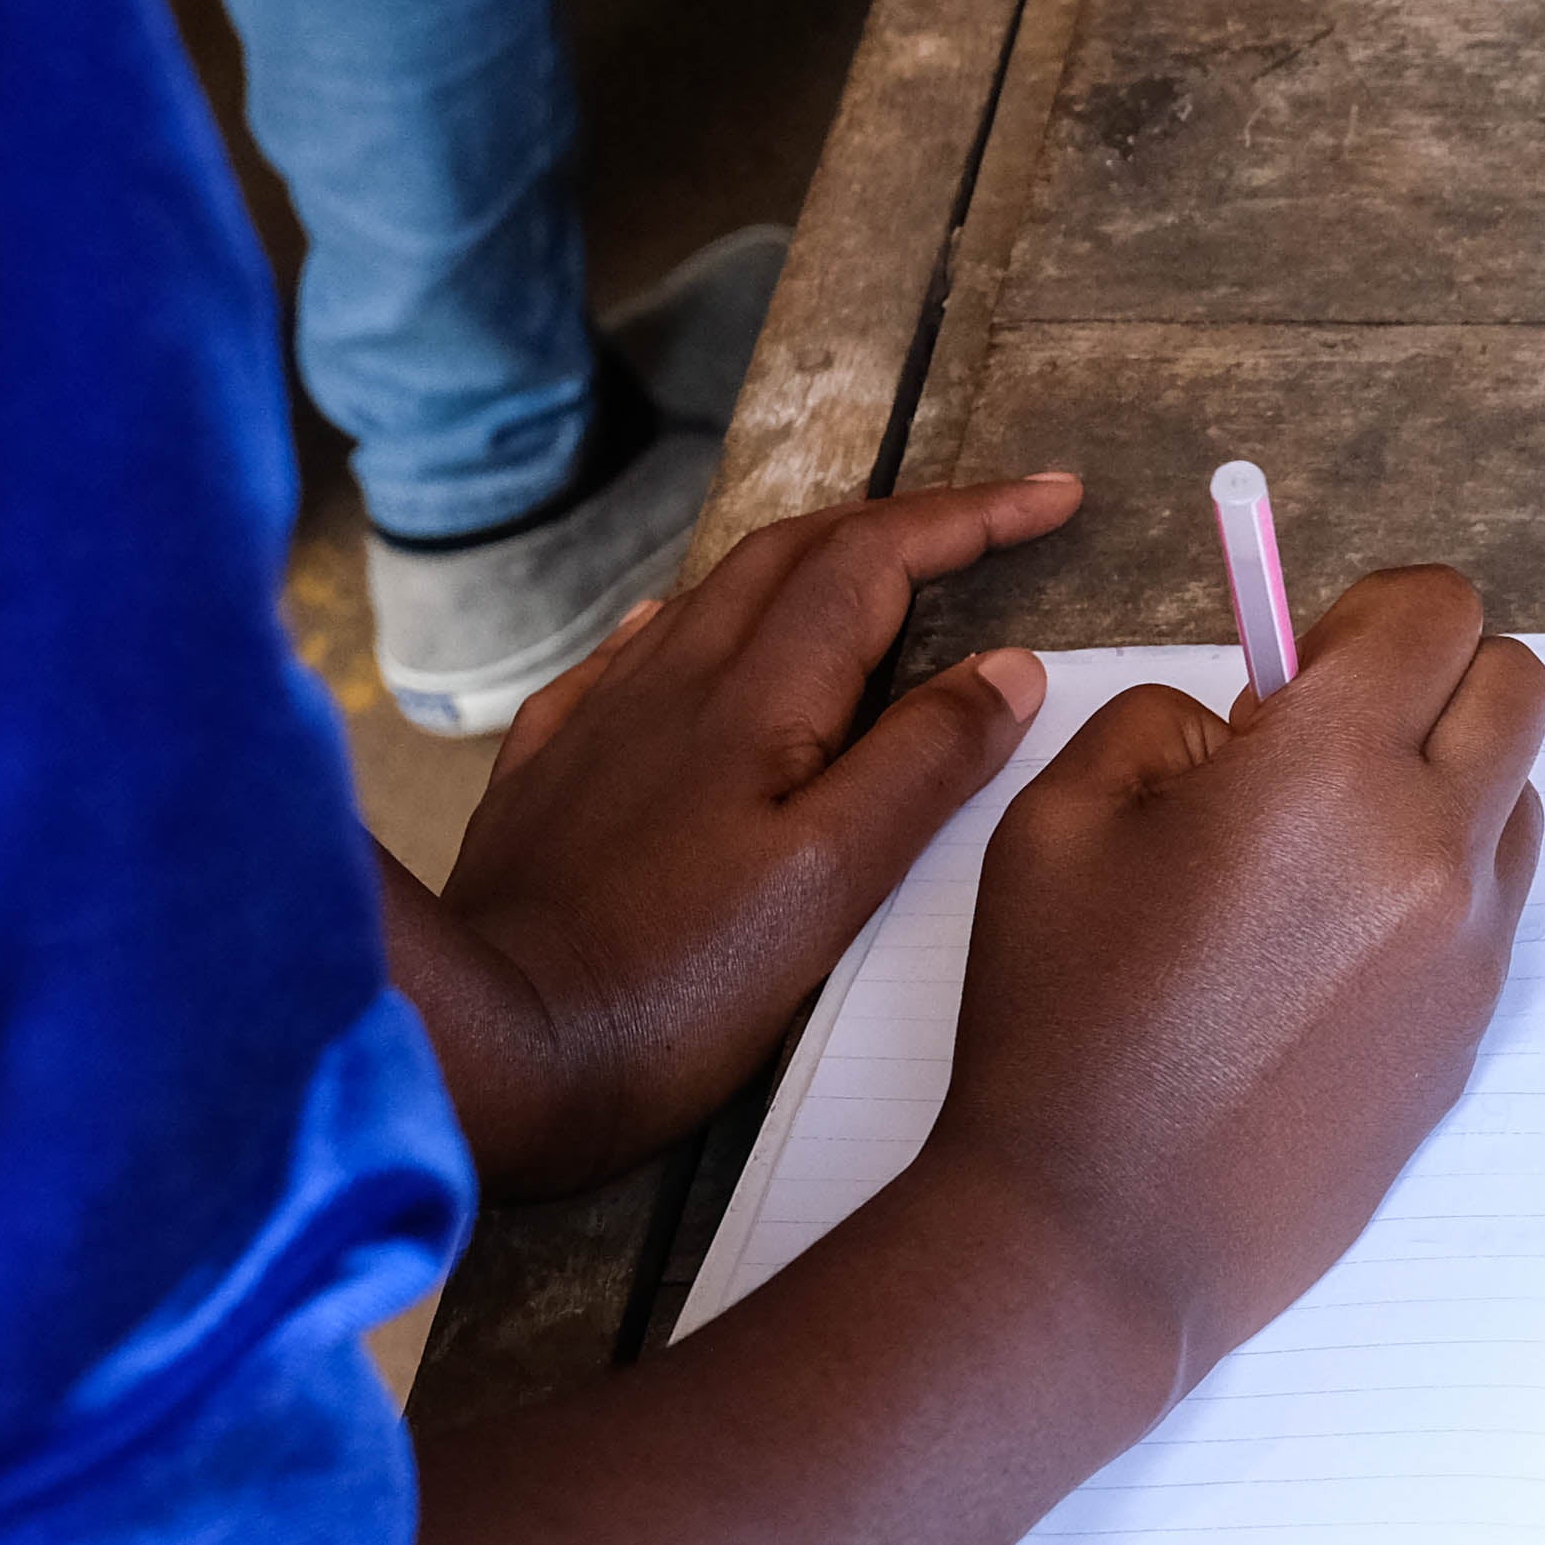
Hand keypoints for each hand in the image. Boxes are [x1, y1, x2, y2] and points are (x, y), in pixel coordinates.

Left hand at [397, 472, 1085, 1200]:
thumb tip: (1009, 666)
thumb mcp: (835, 881)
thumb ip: (924, 763)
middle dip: (901, 521)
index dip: (972, 517)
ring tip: (872, 575)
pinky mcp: (547, 773)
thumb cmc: (677, 979)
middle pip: (794, 551)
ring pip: (714, 593)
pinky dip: (700, 621)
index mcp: (757, 693)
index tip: (1057, 498)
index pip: (876, 559)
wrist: (487, 1046)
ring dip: (809, 561)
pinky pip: (631, 655)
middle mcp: (673, 677)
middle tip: (987, 525)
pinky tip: (692, 640)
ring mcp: (599, 720)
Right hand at [924, 564, 1544, 1386]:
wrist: (1103, 1232)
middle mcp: (1435, 851)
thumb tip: (1264, 713)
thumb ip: (1172, 718)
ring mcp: (1473, 948)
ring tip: (1321, 852)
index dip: (1371, 611)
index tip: (1308, 657)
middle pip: (1515, 685)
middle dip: (1432, 679)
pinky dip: (1438, 885)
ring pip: (1516, 797)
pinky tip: (1327, 949)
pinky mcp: (1476, 1027)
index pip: (1440, 610)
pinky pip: (1494, 905)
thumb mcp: (1060, 815)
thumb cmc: (1062, 1021)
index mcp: (1334, 774)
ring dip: (1445, 784)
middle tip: (1329, 734)